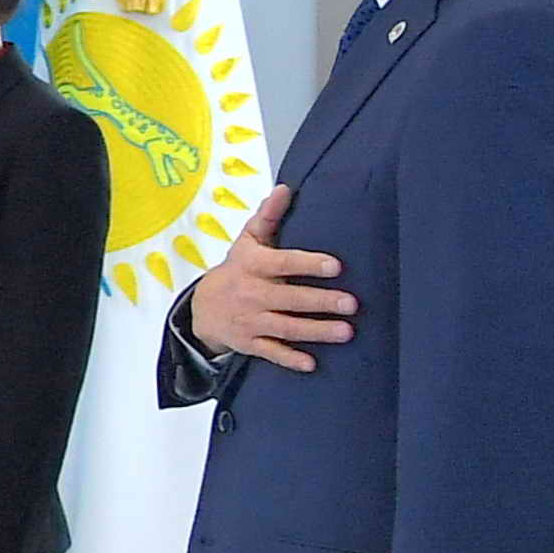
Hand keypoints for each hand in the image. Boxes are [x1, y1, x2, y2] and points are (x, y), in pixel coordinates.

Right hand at [188, 187, 354, 372]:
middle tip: (352, 304)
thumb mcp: (247, 240)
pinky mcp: (249, 342)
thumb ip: (268, 216)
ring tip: (346, 332)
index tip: (336, 266)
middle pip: (288, 299)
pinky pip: (270, 352)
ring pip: (285, 327)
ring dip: (316, 331)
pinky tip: (311, 364)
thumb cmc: (237, 269)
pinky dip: (289, 359)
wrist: (201, 308)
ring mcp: (250, 320)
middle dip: (320, 302)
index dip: (308, 264)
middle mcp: (251, 294)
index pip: (282, 263)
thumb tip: (286, 188)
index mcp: (252, 265)